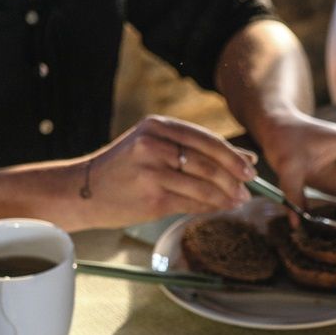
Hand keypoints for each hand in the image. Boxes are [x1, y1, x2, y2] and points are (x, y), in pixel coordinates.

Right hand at [68, 116, 256, 227]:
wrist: (84, 191)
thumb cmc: (126, 169)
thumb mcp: (155, 146)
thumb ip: (196, 150)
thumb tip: (245, 158)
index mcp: (157, 126)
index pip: (206, 139)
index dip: (232, 155)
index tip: (250, 168)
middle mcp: (154, 145)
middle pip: (207, 163)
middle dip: (233, 178)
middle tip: (249, 188)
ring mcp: (152, 172)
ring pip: (202, 186)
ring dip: (225, 196)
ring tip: (239, 200)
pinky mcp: (151, 198)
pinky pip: (190, 203)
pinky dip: (209, 207)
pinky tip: (220, 208)